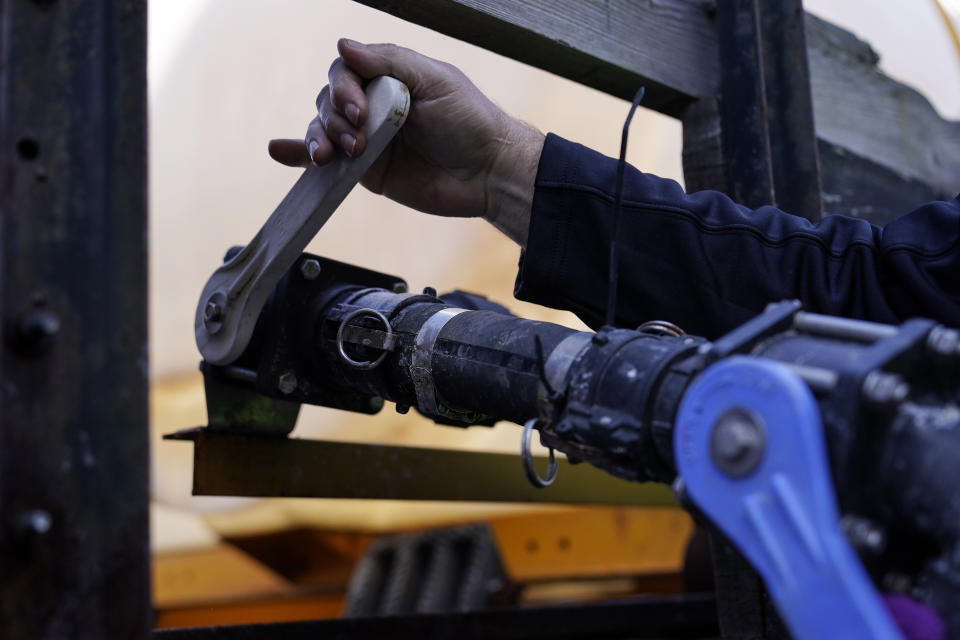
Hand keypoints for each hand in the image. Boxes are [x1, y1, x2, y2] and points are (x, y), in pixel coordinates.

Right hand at [268, 39, 543, 245]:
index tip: (358, 111)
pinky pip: (327, 162)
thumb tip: (343, 45)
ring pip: (324, 128)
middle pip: (329, 99)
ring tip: (329, 154)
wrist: (488, 174)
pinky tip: (280, 151)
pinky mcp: (367, 173)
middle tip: (357, 139)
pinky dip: (298, 154)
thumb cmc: (470, 121)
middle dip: (334, 117)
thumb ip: (390, 62)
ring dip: (319, 137)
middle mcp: (374, 107)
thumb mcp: (436, 80)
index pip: (346, 71)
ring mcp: (368, 141)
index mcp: (390, 79)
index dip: (343, 88)